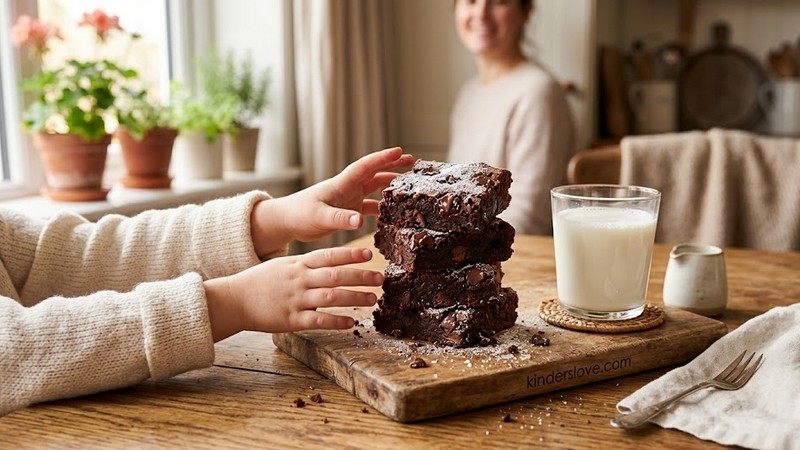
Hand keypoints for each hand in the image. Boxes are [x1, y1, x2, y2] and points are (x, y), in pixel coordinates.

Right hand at [204, 247, 381, 340]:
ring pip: (330, 297)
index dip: (350, 254)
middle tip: (380, 278)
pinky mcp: (291, 319)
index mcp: (298, 264)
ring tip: (373, 299)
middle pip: (335, 275)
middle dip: (360, 276)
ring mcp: (295, 300)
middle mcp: (299, 280)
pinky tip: (350, 322)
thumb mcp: (284, 265)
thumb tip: (334, 261)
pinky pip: (317, 320)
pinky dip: (335, 321)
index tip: (369, 254)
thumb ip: (308, 263)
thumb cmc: (262, 281)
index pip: (328, 256)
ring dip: (354, 298)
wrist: (235, 299)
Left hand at [251, 147, 413, 255]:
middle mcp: (348, 189)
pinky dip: (382, 210)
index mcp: (342, 184)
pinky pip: (370, 208)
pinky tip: (393, 216)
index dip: (383, 158)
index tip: (400, 151)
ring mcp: (349, 200)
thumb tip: (360, 221)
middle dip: (393, 167)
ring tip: (408, 188)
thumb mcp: (320, 217)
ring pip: (375, 190)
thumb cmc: (300, 214)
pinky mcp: (348, 212)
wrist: (288, 222)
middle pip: (375, 174)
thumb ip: (340, 219)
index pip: (366, 166)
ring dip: (390, 188)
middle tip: (413, 162)